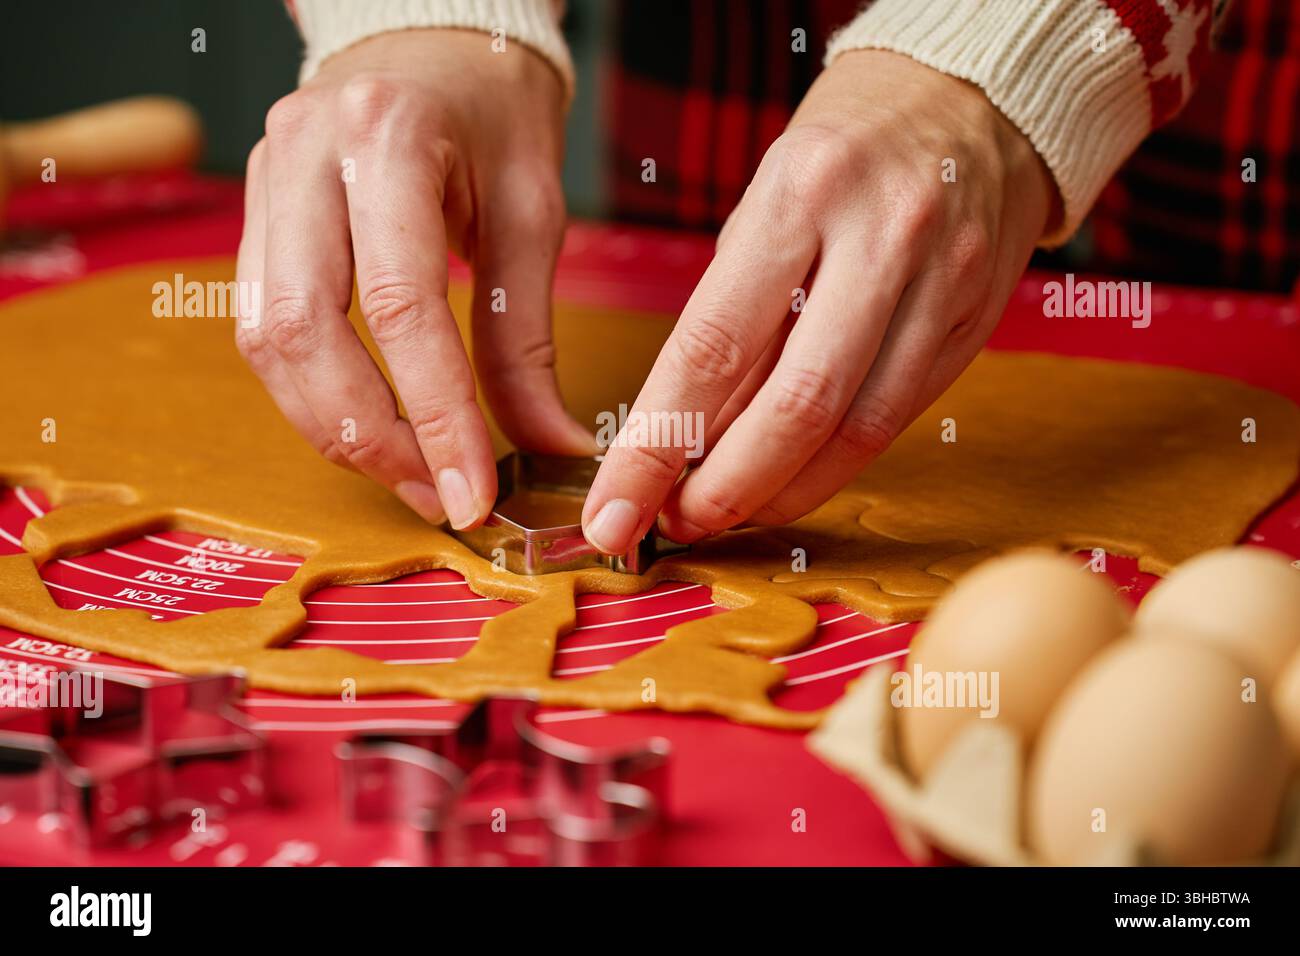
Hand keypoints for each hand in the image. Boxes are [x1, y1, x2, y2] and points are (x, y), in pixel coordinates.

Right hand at [235, 30, 593, 528]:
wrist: (433, 45)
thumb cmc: (494, 116)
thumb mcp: (532, 215)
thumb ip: (527, 339)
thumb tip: (548, 449)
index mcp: (386, 139)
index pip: (400, 305)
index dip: (435, 415)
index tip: (473, 493)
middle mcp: (303, 156)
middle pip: (308, 333)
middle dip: (372, 438)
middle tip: (438, 497)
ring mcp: (263, 183)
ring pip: (268, 340)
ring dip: (333, 427)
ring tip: (409, 476)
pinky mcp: (254, 216)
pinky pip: (263, 325)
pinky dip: (312, 392)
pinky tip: (368, 424)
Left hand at [582, 50, 1057, 553]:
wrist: (974, 100)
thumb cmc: (843, 154)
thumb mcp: (763, 207)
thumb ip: (730, 322)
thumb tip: (682, 442)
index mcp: (801, 193)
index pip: (712, 345)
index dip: (657, 445)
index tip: (614, 507)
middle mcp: (881, 238)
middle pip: (796, 405)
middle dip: (724, 489)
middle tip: (674, 524)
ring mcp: (942, 283)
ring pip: (857, 429)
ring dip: (781, 492)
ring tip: (725, 511)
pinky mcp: (977, 324)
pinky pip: (897, 419)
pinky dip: (835, 466)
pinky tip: (791, 481)